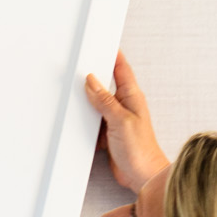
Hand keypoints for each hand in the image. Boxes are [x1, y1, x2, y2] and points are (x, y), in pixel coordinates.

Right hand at [85, 53, 167, 194]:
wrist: (142, 175)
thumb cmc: (140, 149)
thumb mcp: (121, 121)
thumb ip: (105, 100)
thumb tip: (92, 81)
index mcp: (132, 97)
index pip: (121, 68)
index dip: (113, 53)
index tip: (102, 41)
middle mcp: (124, 105)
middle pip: (106, 83)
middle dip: (93, 73)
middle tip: (79, 62)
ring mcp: (115, 119)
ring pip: (96, 102)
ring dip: (86, 99)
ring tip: (74, 92)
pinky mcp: (107, 133)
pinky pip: (92, 120)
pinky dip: (84, 118)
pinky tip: (77, 118)